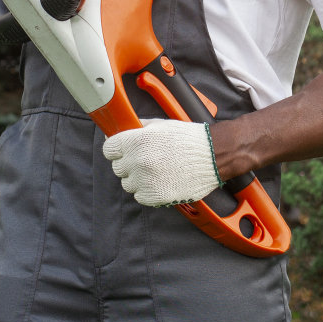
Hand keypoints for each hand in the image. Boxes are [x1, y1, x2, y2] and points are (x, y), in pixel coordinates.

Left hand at [102, 119, 221, 206]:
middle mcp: (138, 161)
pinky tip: (160, 181)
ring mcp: (146, 180)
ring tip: (156, 171)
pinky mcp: (156, 196)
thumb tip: (119, 130)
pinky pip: (140, 197)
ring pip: (128, 184)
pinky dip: (147, 191)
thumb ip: (136, 128)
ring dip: (137, 179)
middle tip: (146, 160)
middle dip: (129, 163)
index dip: (116, 149)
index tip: (123, 151)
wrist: (214, 155)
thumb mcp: (160, 124)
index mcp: (136, 140)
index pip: (108, 149)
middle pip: (118, 167)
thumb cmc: (188, 138)